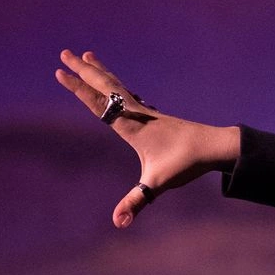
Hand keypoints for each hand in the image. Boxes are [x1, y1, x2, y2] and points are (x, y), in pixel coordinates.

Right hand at [55, 49, 240, 227]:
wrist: (215, 146)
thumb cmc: (186, 163)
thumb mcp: (158, 184)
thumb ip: (136, 202)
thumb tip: (119, 223)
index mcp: (132, 126)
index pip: (99, 103)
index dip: (78, 88)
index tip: (59, 72)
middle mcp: (137, 113)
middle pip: (105, 86)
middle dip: (84, 70)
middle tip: (63, 52)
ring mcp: (146, 112)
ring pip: (118, 86)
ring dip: (100, 71)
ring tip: (87, 56)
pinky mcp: (155, 115)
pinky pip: (129, 94)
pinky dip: (117, 84)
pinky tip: (116, 84)